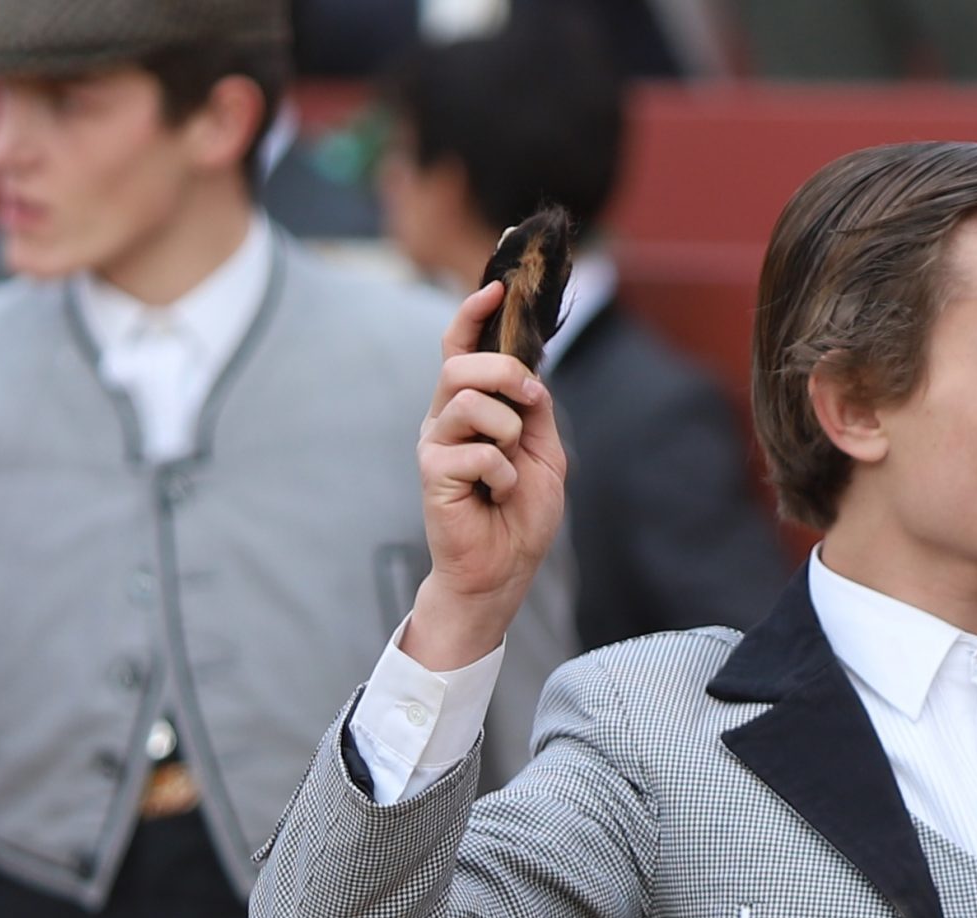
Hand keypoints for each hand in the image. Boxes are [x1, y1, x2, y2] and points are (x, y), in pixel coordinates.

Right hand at [408, 281, 568, 670]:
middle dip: (506, 372)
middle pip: (463, 363)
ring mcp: (435, 443)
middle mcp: (445, 417)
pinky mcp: (432, 472)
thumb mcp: (545, 453)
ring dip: (508, 432)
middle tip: (531, 403)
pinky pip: (477, 451)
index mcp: (471, 406)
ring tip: (510, 467)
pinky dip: (503, 475)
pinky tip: (497, 496)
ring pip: (469, 400)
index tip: (495, 290)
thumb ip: (535, 411)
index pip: (461, 347)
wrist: (504, 568)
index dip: (473, 314)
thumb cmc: (520, 514)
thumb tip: (529, 374)